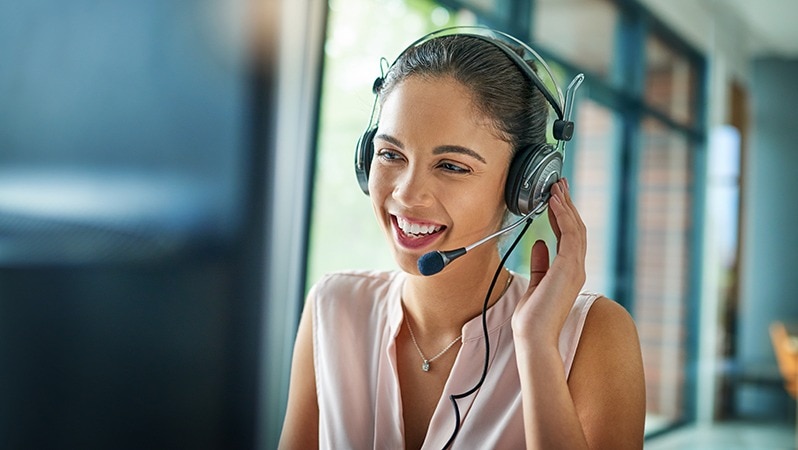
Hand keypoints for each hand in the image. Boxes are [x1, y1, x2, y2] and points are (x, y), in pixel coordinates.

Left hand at [511, 178, 586, 347]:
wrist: (534, 336)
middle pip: (575, 228)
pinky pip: (570, 234)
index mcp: (569, 271)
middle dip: (567, 204)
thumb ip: (540, 263)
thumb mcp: (535, 283)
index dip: (563, 215)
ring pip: (575, 228)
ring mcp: (575, 267)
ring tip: (556, 187)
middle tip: (559, 184)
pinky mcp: (569, 267)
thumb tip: (540, 243)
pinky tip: (554, 202)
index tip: (555, 198)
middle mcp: (576, 267)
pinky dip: (562, 215)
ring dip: (565, 205)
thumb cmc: (533, 317)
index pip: (569, 236)